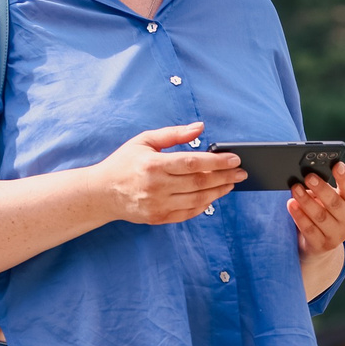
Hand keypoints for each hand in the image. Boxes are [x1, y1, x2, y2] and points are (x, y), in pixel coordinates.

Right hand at [89, 123, 239, 225]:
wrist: (102, 192)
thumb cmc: (125, 162)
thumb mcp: (145, 140)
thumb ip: (174, 134)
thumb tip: (200, 127)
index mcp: (153, 165)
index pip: (193, 163)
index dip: (217, 162)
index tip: (235, 159)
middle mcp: (156, 186)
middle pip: (200, 182)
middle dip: (225, 176)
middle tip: (241, 172)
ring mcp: (158, 204)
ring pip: (198, 200)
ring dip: (219, 192)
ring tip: (232, 183)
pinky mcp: (158, 217)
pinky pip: (189, 213)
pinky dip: (205, 205)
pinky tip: (214, 196)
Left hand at [288, 161, 344, 258]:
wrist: (321, 244)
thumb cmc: (324, 213)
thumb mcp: (327, 200)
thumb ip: (322, 189)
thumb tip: (305, 178)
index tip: (337, 165)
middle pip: (334, 203)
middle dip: (321, 189)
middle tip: (309, 177)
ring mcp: (337, 234)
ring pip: (320, 216)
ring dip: (306, 201)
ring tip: (295, 189)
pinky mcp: (323, 245)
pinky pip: (309, 229)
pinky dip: (299, 216)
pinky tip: (291, 205)